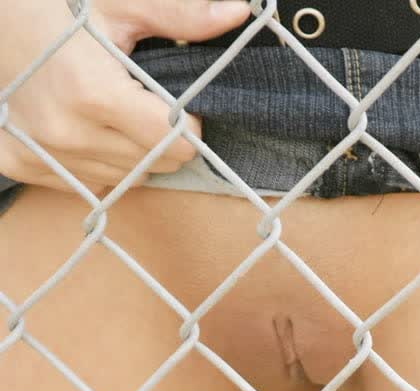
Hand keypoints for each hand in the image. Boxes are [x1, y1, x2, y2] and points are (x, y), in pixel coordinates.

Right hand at [0, 0, 250, 195]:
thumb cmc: (53, 6)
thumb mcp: (115, 2)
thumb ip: (178, 15)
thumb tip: (237, 14)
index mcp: (91, 92)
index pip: (173, 144)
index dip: (185, 124)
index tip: (176, 104)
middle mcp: (66, 134)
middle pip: (151, 164)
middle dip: (158, 138)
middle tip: (140, 102)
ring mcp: (41, 155)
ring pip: (121, 178)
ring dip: (127, 152)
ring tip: (107, 111)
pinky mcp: (21, 165)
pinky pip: (85, 182)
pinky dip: (94, 161)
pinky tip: (81, 126)